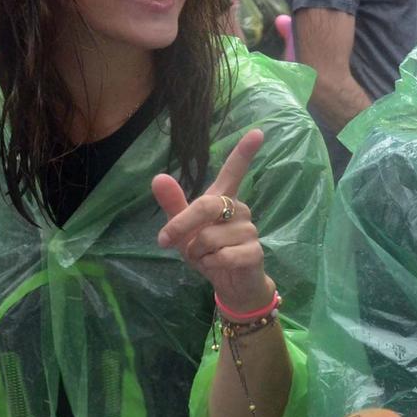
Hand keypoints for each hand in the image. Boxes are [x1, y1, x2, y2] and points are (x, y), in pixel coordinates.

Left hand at [152, 128, 274, 312]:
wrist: (230, 285)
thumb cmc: (207, 252)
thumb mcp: (183, 230)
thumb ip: (173, 205)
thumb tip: (158, 177)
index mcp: (223, 199)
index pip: (235, 170)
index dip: (245, 151)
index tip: (259, 132)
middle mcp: (239, 209)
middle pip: (206, 205)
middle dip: (181, 225)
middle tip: (165, 241)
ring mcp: (249, 230)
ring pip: (209, 237)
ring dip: (196, 253)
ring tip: (205, 258)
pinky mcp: (255, 251)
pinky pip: (222, 255)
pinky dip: (211, 264)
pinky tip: (218, 266)